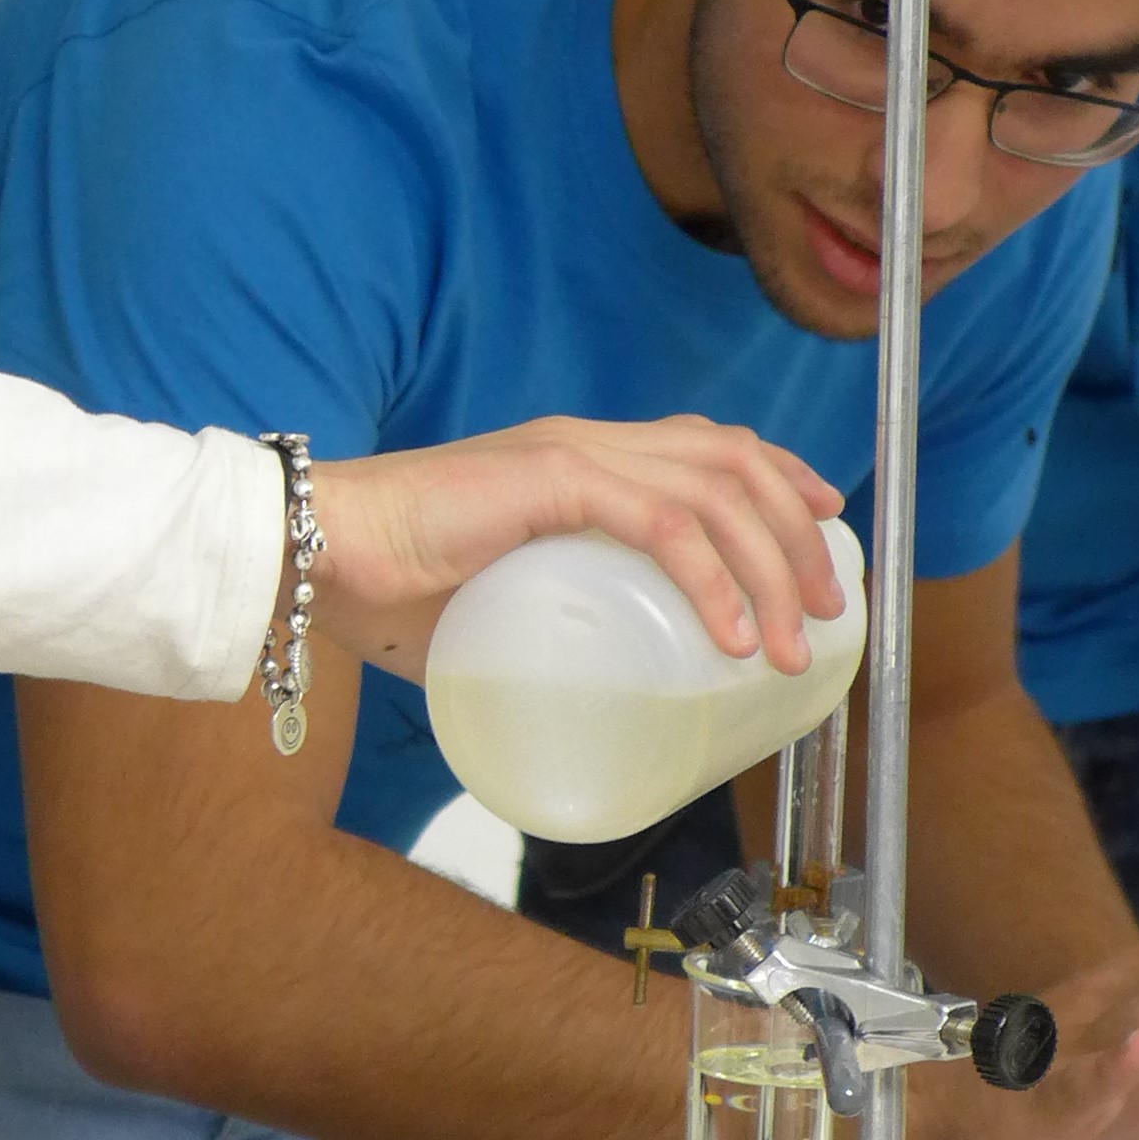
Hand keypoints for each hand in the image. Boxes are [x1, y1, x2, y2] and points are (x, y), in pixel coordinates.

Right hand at [308, 414, 847, 684]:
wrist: (310, 551)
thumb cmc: (377, 586)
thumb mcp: (487, 606)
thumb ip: (531, 630)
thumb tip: (562, 696)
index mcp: (572, 459)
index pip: (704, 444)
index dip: (778, 475)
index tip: (823, 522)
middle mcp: (584, 443)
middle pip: (732, 461)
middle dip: (796, 533)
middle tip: (827, 608)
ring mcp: (568, 455)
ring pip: (715, 490)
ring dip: (770, 568)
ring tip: (789, 643)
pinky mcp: (549, 480)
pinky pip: (662, 523)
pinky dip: (711, 577)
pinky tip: (732, 633)